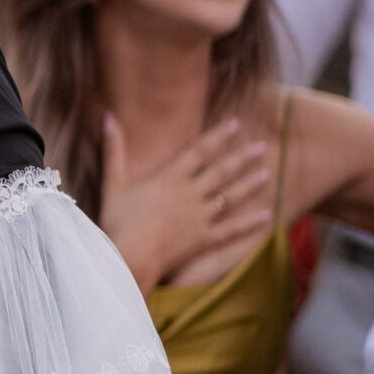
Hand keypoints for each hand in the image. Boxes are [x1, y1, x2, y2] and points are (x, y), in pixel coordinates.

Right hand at [97, 113, 272, 290]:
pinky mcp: (203, 239)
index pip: (199, 152)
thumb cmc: (116, 221)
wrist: (128, 257)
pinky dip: (250, 223)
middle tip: (261, 147)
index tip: (236, 124)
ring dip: (249, 185)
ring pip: (230, 197)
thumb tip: (107, 117)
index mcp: (169, 178)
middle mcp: (190, 194)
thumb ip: (113, 150)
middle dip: (242, 158)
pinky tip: (267, 216)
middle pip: (221, 172)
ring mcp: (199, 217)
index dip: (218, 136)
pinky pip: (231, 229)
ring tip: (267, 174)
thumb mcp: (112, 182)